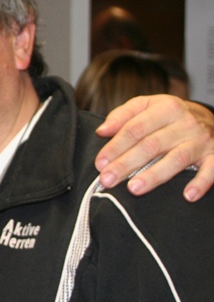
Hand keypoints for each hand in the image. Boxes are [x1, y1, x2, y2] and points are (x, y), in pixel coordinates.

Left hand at [94, 94, 213, 201]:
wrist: (211, 118)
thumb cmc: (170, 115)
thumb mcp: (147, 106)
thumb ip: (122, 116)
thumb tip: (102, 131)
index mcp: (165, 108)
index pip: (135, 129)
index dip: (115, 147)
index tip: (100, 163)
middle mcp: (185, 123)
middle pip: (151, 145)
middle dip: (126, 164)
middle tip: (108, 180)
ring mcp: (202, 140)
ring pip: (176, 159)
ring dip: (155, 175)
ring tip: (134, 188)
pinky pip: (211, 170)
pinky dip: (200, 182)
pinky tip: (187, 195)